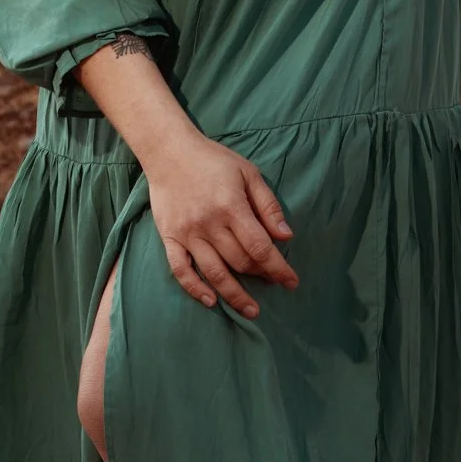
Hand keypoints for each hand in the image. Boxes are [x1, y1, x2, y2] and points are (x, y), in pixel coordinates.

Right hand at [145, 131, 297, 316]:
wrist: (169, 151)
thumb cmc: (213, 160)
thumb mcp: (248, 173)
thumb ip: (268, 205)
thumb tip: (286, 236)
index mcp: (231, 206)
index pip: (260, 247)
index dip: (278, 268)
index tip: (291, 282)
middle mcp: (209, 223)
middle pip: (240, 261)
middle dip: (260, 276)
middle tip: (271, 282)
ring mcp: (187, 232)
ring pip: (214, 272)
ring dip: (234, 295)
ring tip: (251, 310)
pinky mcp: (169, 237)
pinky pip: (180, 270)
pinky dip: (194, 288)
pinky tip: (210, 301)